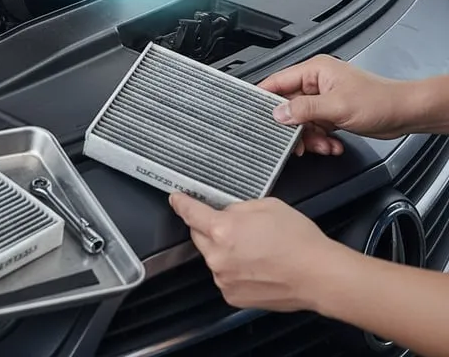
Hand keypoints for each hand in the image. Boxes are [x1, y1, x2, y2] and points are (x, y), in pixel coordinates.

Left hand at [169, 194, 341, 311]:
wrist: (318, 275)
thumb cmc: (297, 239)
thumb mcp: (265, 205)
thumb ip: (236, 208)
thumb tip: (224, 211)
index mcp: (223, 230)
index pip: (190, 213)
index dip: (181, 203)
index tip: (176, 199)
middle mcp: (218, 257)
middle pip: (199, 235)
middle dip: (210, 228)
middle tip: (236, 226)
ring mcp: (224, 279)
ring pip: (212, 256)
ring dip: (223, 250)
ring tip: (254, 249)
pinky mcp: (233, 296)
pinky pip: (224, 275)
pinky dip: (233, 268)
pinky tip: (256, 265)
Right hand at [262, 55, 414, 154]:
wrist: (406, 113)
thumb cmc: (379, 100)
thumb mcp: (336, 106)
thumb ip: (304, 110)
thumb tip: (278, 113)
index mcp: (314, 71)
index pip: (278, 81)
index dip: (264, 97)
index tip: (254, 113)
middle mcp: (316, 82)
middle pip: (289, 106)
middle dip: (294, 127)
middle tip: (296, 142)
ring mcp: (324, 98)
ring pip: (302, 121)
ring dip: (311, 137)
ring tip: (324, 145)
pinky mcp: (331, 113)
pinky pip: (315, 128)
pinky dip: (321, 139)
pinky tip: (333, 145)